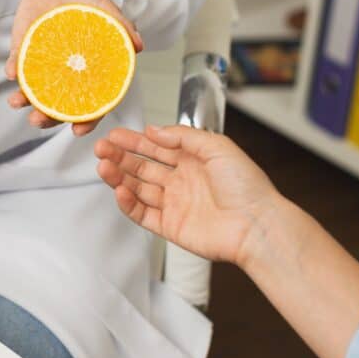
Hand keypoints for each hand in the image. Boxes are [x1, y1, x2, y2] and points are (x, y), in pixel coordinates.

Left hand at [5, 0, 143, 136]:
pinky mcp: (24, 51)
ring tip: (16, 102)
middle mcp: (65, 74)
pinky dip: (13, 70)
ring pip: (33, 90)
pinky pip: (17, 65)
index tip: (78, 130)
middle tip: (38, 119)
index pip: (90, 103)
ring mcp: (43, 65)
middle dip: (46, 116)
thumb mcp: (103, 5)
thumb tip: (138, 45)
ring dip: (24, 99)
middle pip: (57, 104)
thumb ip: (118, 23)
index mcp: (88, 71)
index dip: (86, 120)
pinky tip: (11, 72)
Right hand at [95, 125, 281, 266]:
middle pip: (142, 167)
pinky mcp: (170, 227)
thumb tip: (154, 130)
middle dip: (120, 157)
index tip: (115, 134)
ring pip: (138, 188)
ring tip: (103, 167)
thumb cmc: (247, 186)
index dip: (134, 141)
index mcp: (193, 160)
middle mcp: (182, 181)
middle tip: (102, 148)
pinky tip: (119, 191)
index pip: (156, 147)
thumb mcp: (217, 146)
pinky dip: (128, 203)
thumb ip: (183, 136)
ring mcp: (175, 204)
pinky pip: (143, 214)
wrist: (256, 225)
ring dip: (119, 177)